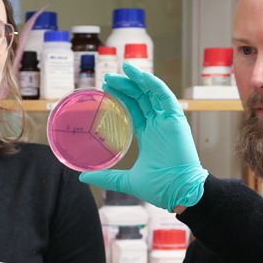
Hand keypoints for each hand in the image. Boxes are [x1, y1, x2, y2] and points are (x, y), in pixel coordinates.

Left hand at [80, 62, 208, 211]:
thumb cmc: (160, 187)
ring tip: (122, 70)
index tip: (106, 88)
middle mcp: (158, 124)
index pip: (133, 109)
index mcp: (148, 134)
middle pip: (140, 98)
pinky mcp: (176, 119)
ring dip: (137, 80)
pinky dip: (153, 84)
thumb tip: (82, 178)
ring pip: (151, 93)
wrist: (180, 193)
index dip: (121, 97)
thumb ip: (106, 177)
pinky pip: (164, 97)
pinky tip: (140, 76)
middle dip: (125, 86)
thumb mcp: (126, 180)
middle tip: (108, 77)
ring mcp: (167, 121)